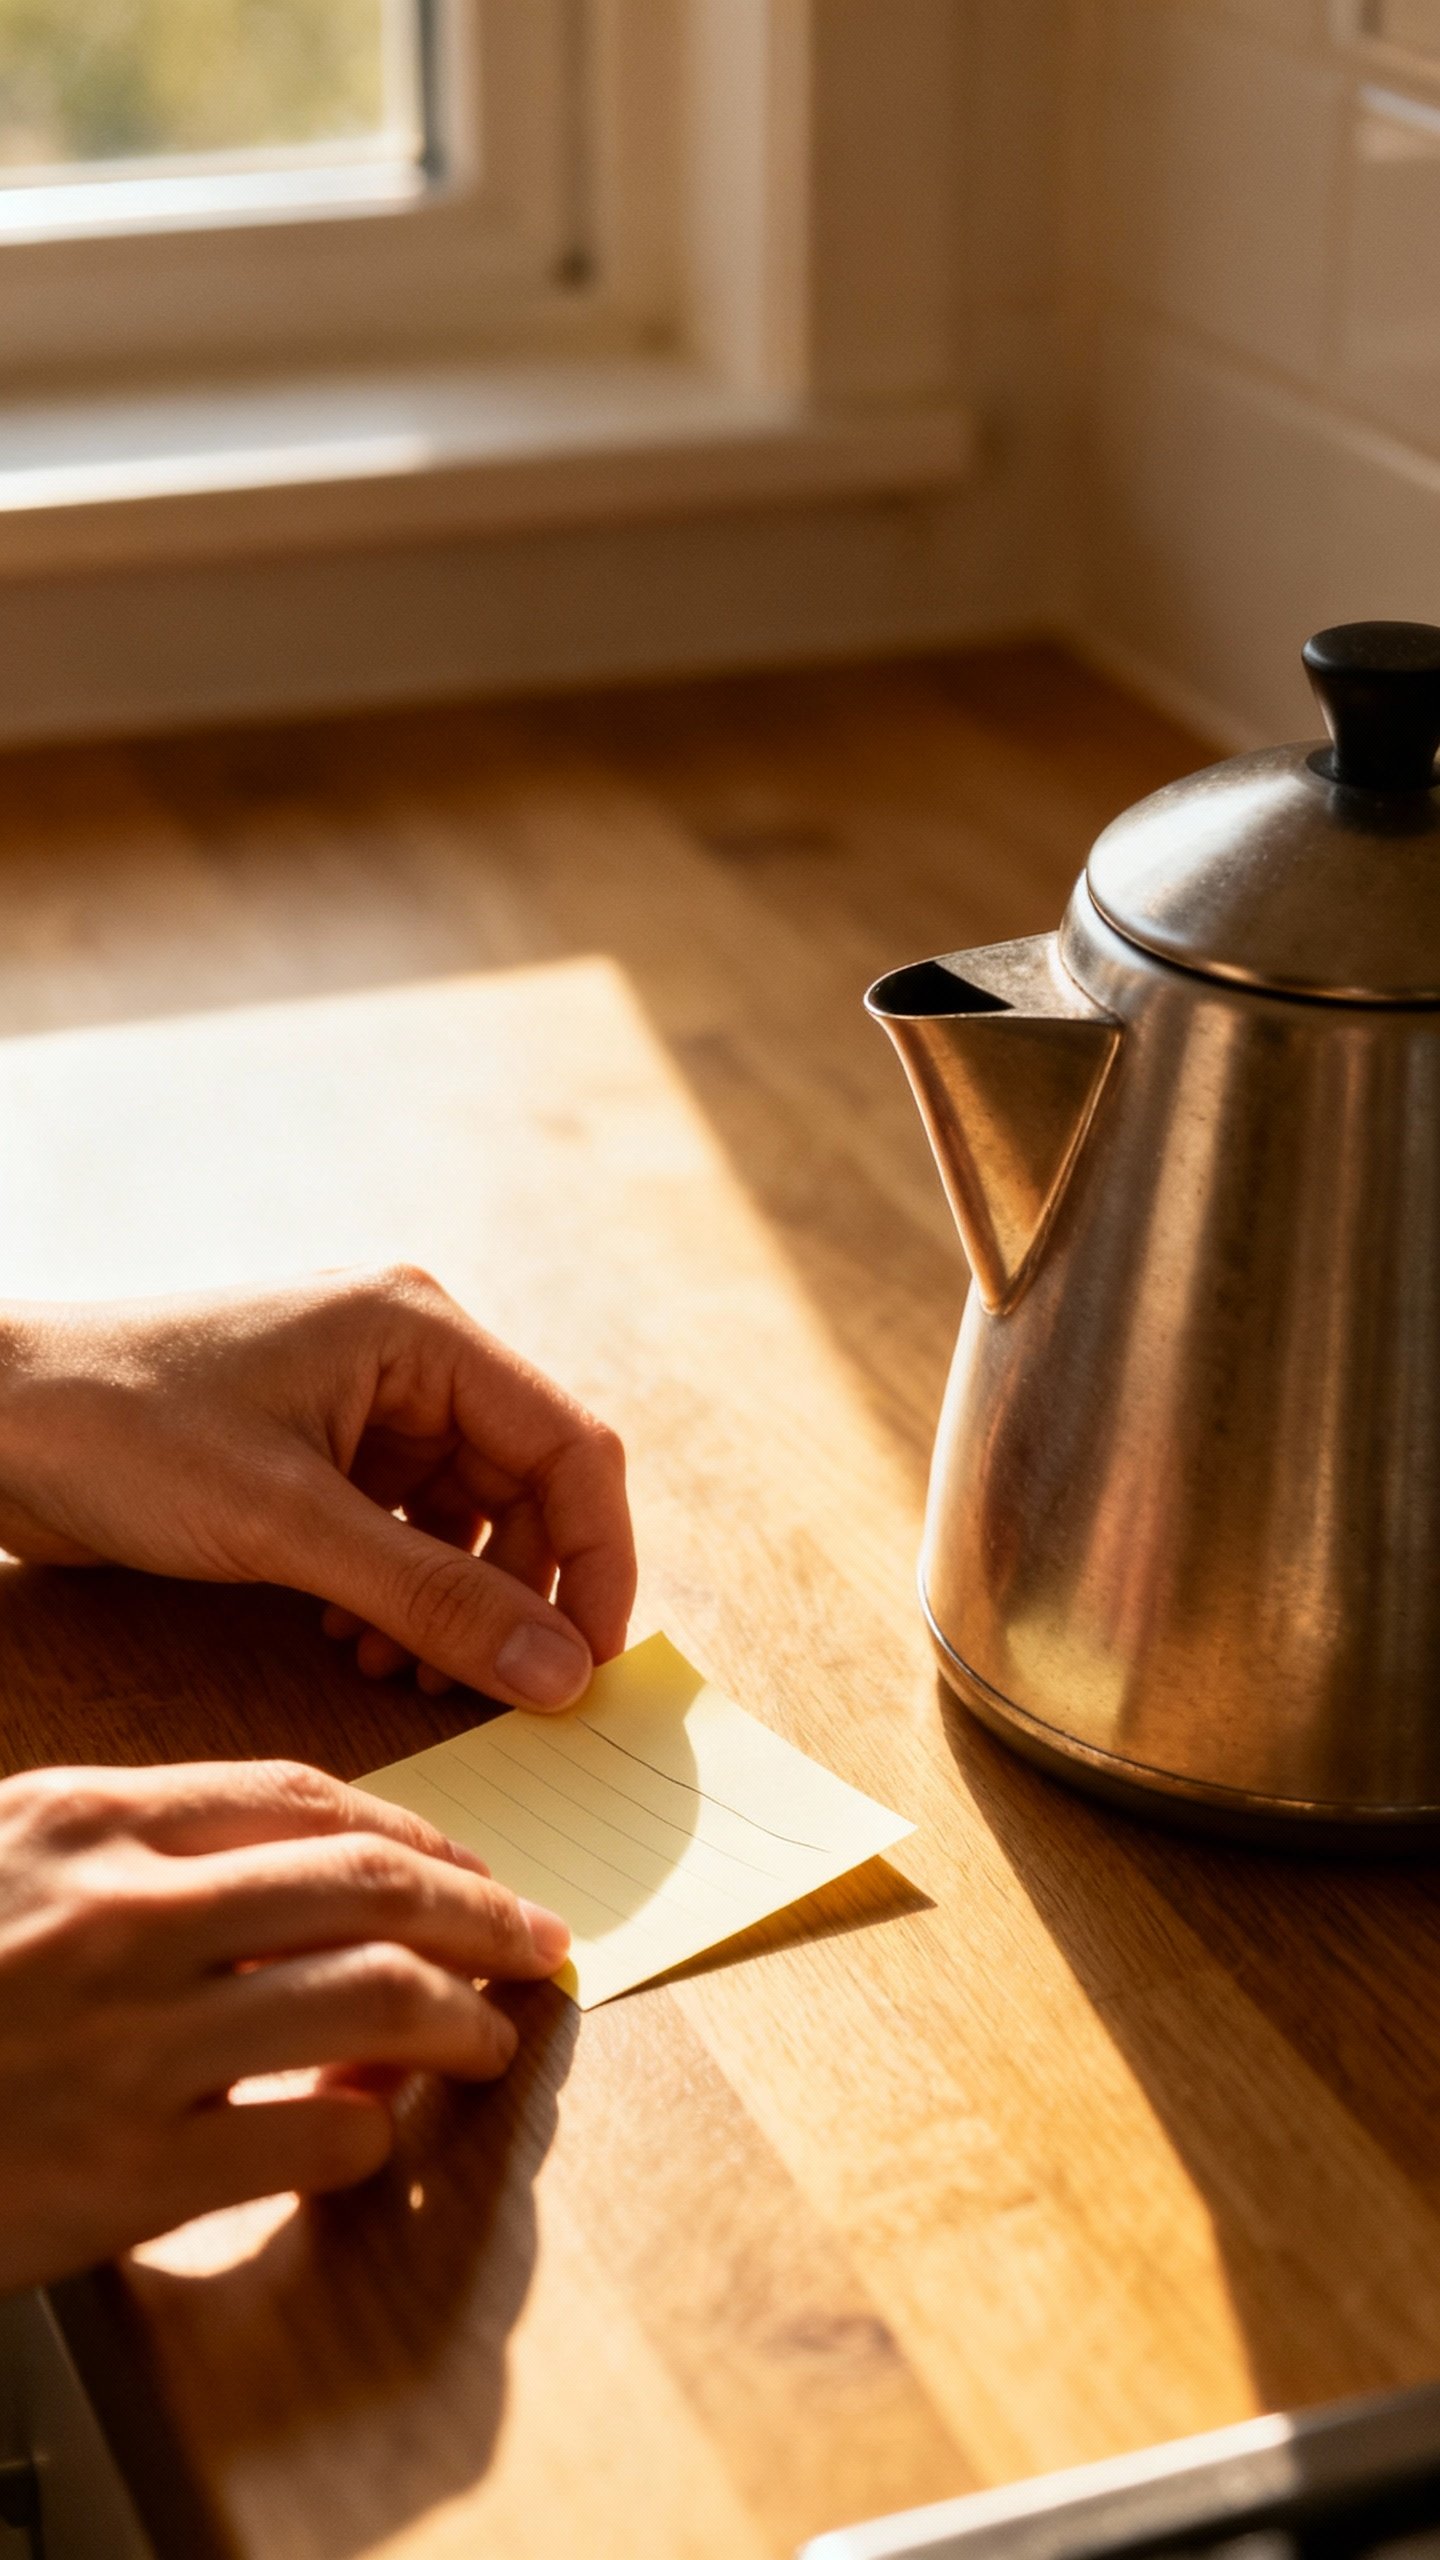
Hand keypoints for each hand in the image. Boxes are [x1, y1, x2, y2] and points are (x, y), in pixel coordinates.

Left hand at [0, 1266, 635, 1709]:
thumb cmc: (123, 1430)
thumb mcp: (287, 1525)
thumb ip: (434, 1599)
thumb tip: (562, 1673)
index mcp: (421, 1330)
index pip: (570, 1447)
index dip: (597, 1562)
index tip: (588, 1668)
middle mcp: (410, 1358)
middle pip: (529, 1491)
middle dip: (516, 1598)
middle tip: (493, 1691)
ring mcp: (365, 1406)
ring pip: (471, 1524)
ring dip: (453, 1609)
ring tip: (396, 1672)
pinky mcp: (321, 1456)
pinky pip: (408, 1535)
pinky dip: (401, 1600)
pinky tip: (356, 1644)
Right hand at [0, 1756, 570, 2291]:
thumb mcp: (15, 1860)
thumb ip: (145, 1847)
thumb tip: (314, 1868)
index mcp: (92, 1822)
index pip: (308, 1800)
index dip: (420, 1836)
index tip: (476, 1867)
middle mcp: (121, 1917)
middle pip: (367, 1889)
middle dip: (482, 1914)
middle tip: (538, 1941)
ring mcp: (129, 2047)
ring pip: (370, 2005)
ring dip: (461, 2021)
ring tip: (492, 2036)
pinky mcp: (129, 2177)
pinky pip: (313, 2144)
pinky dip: (371, 2136)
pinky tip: (376, 2132)